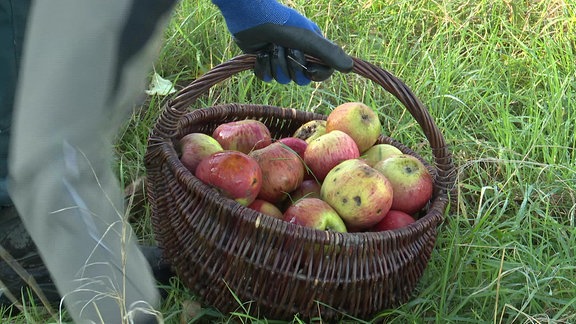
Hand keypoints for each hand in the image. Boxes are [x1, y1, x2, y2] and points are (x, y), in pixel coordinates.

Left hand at [213, 0, 352, 84]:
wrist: (251, 17)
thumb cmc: (283, 24)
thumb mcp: (309, 39)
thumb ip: (329, 53)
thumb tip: (350, 67)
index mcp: (312, 47)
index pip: (323, 72)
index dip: (317, 74)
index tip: (310, 70)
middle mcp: (298, 54)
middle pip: (302, 79)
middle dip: (292, 67)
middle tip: (286, 50)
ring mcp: (280, 58)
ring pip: (283, 79)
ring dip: (276, 65)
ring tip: (271, 48)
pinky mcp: (263, 62)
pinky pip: (266, 78)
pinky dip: (262, 67)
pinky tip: (260, 54)